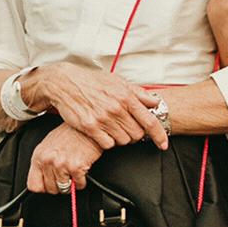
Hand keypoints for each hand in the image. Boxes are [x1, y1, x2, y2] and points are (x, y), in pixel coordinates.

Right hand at [26, 62, 167, 150]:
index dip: (159, 135)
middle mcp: (116, 108)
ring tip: (113, 128)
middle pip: (137, 134)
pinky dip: (108, 141)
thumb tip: (156, 101)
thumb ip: (138, 93)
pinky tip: (103, 132)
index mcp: (126, 96)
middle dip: (135, 134)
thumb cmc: (92, 82)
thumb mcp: (117, 81)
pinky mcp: (90, 127)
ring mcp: (103, 119)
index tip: (163, 144)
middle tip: (127, 128)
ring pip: (123, 141)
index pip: (150, 120)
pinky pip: (108, 144)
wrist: (65, 83)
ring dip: (121, 138)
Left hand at [26, 124, 101, 193]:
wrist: (86, 127)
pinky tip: (82, 171)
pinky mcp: (76, 167)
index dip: (43, 187)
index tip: (50, 184)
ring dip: (71, 184)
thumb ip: (43, 162)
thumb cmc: (70, 134)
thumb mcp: (49, 145)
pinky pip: (78, 185)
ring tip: (74, 173)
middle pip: (50, 189)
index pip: (33, 185)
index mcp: (38, 156)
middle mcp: (48, 160)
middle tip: (66, 176)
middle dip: (60, 185)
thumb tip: (43, 179)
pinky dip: (82, 182)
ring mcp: (61, 164)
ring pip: (64, 189)